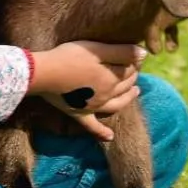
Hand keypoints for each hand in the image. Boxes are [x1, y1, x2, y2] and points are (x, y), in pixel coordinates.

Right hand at [29, 41, 145, 141]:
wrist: (43, 74)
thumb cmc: (69, 57)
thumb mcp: (96, 49)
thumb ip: (121, 51)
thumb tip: (143, 54)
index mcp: (111, 79)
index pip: (129, 70)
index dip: (133, 62)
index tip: (134, 55)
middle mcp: (106, 95)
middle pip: (124, 86)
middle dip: (132, 77)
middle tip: (134, 69)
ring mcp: (93, 107)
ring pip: (117, 105)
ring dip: (128, 99)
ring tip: (135, 92)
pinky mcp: (79, 114)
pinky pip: (93, 127)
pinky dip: (102, 133)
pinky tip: (110, 137)